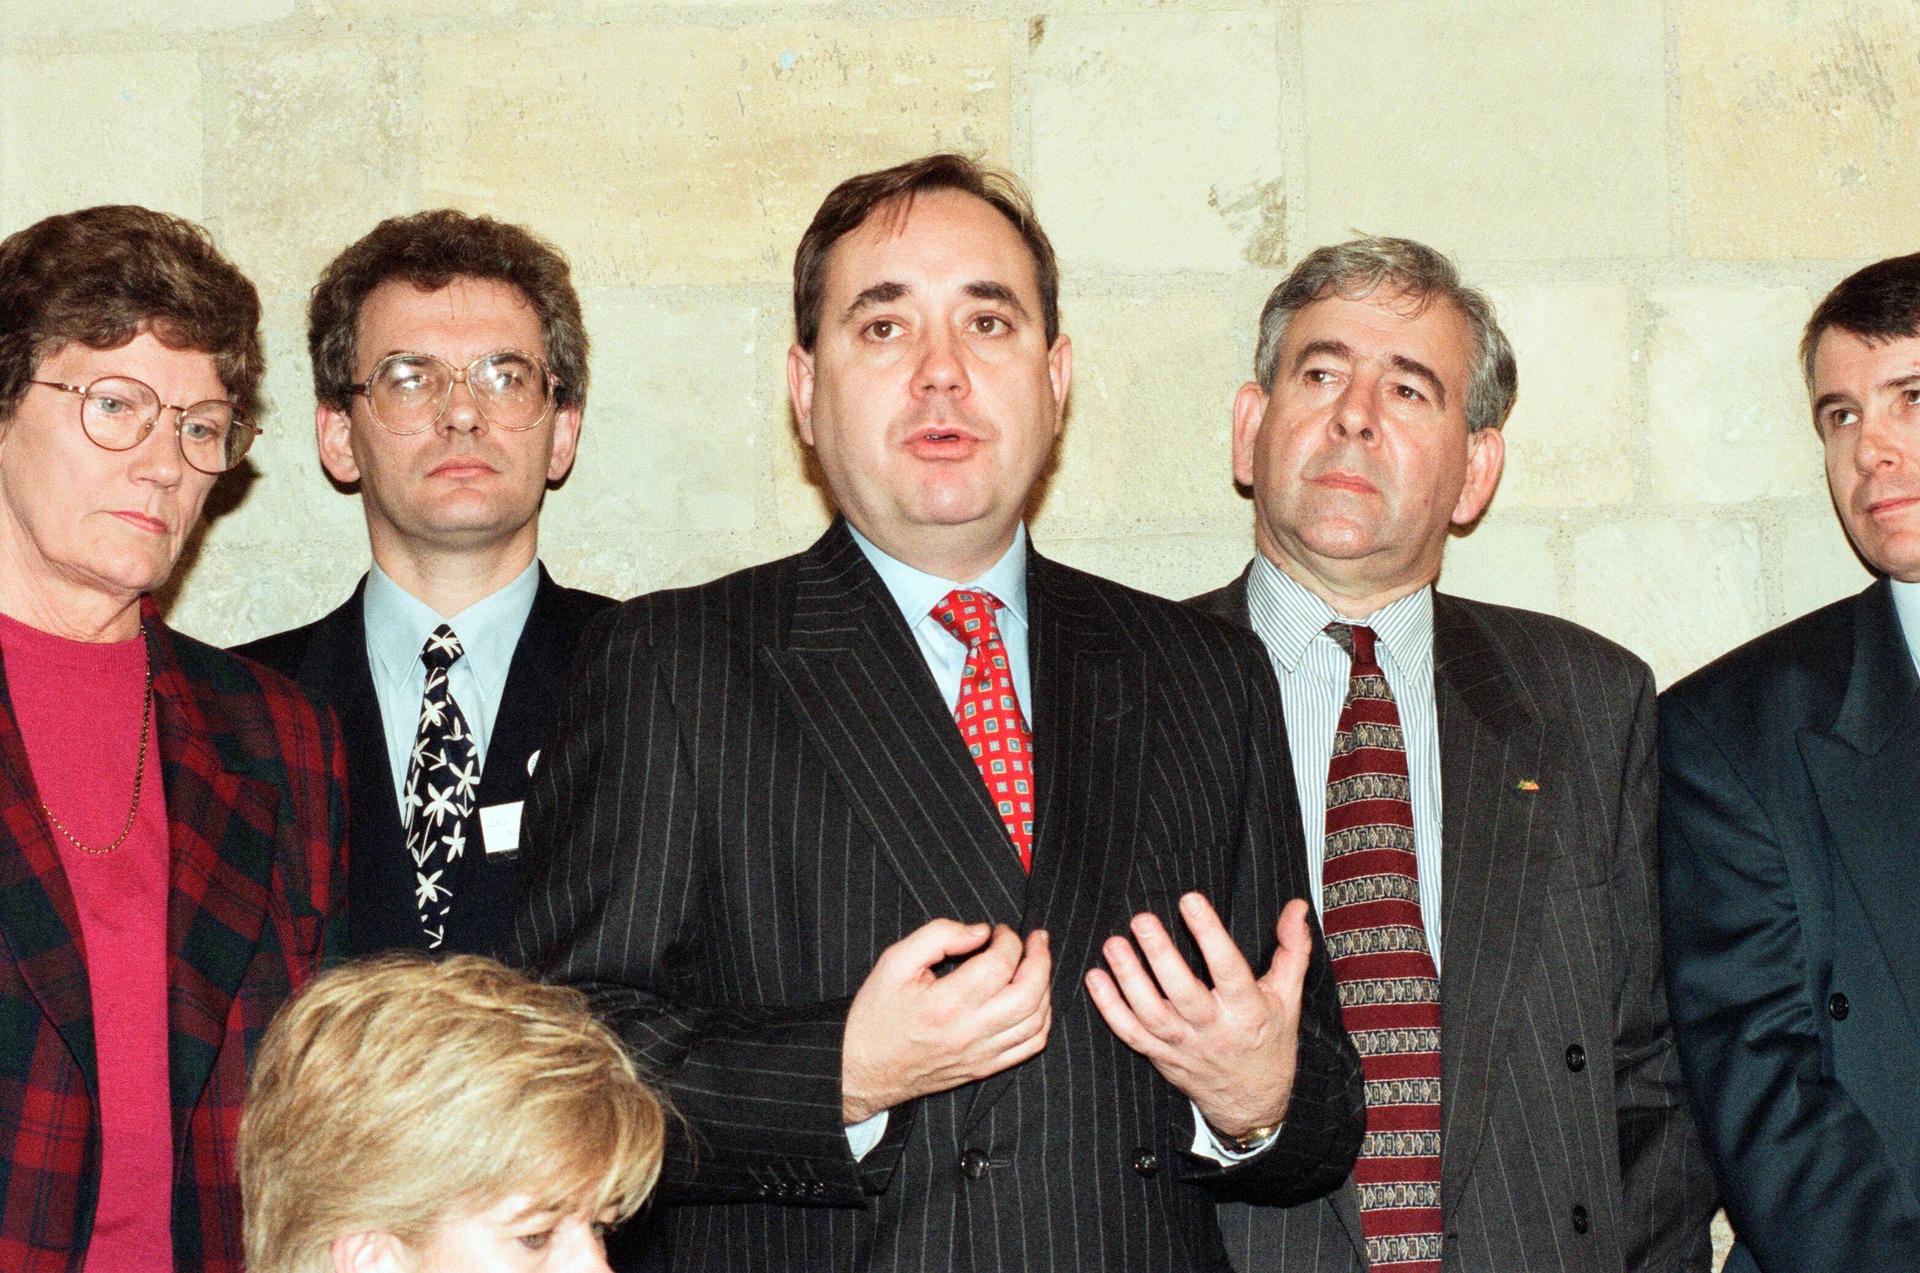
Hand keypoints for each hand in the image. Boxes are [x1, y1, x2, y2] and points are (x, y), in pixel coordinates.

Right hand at [841, 919, 1051, 1124]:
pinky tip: (1036, 999)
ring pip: (1036, 1021)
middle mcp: (968, 1032)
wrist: (862, 1068)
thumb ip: (939, 936)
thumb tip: (980, 932)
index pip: (999, 966)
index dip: (1009, 940)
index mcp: (944, 1004)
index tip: (999, 931)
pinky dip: (1042, 1019)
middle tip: (1035, 939)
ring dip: (1045, 986)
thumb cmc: (877, 1013)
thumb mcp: (895, 961)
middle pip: (1028, 993)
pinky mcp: (985, 1067)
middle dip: (1040, 959)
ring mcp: (980, 1054)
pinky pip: (1030, 1046)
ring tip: (1037, 963)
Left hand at [1085, 892, 1311, 1141]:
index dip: (1210, 935)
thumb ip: (1292, 948)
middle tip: (1142, 920)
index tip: (1190, 901)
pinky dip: (1109, 1009)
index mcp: (1248, 1011)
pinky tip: (1095, 979)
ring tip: (1113, 944)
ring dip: (1128, 979)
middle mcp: (1214, 1030)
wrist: (1254, 1103)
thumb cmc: (1269, 1040)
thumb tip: (1296, 907)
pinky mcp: (1161, 1058)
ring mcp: (1184, 1047)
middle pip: (1183, 993)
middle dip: (1160, 956)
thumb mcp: (1288, 996)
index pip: (1228, 969)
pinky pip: (1131, 1034)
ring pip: (1152, 1015)